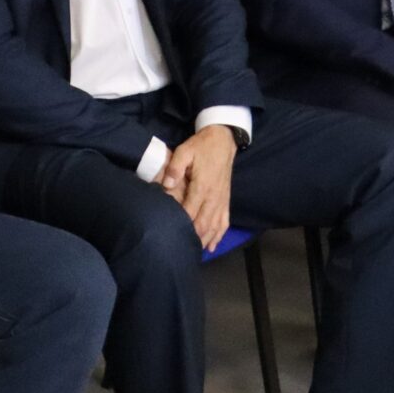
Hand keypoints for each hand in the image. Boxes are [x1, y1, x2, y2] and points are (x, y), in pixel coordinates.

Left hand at [158, 126, 238, 252]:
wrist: (224, 140)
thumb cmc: (202, 146)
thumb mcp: (185, 151)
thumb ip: (175, 168)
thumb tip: (167, 185)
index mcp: (203, 186)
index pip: (190, 212)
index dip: (181, 225)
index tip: (170, 234)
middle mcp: (214, 197)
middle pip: (203, 224)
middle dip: (192, 238)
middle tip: (179, 250)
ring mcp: (222, 200)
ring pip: (215, 226)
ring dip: (205, 240)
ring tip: (193, 252)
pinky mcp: (226, 200)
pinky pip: (224, 221)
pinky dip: (218, 235)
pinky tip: (212, 246)